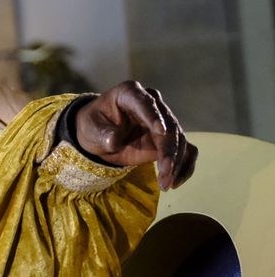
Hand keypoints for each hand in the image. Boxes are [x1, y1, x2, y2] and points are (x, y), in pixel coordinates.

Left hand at [73, 81, 198, 189]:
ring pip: (179, 139)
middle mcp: (152, 103)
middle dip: (169, 150)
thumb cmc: (93, 125)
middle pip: (168, 125)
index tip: (161, 132)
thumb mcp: (90, 129)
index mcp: (130, 93)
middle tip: (165, 172)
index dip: (154, 117)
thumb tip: (114, 141)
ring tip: (167, 183)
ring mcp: (164, 120)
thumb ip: (102, 134)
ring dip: (176, 162)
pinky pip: (185, 150)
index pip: (145, 104)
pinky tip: (176, 182)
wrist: (99, 134)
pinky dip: (184, 166)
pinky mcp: (170, 137)